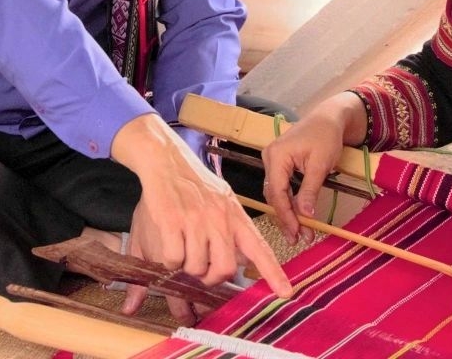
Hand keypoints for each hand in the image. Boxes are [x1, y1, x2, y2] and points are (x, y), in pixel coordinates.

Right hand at [111, 114, 292, 322]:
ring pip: (196, 267)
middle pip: (225, 268)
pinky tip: (168, 244)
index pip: (259, 247)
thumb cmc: (193, 183)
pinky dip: (169, 260)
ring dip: (186, 267)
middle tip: (201, 270)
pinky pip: (173, 259)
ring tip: (181, 249)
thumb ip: (232, 229)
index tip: (286, 292)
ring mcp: (195, 220)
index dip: (273, 272)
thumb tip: (242, 258)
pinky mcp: (171, 222)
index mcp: (234, 214)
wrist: (165, 160)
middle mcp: (219, 217)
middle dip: (211, 277)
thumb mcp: (221, 200)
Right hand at [260, 92, 364, 244]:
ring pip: (276, 193)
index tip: (297, 233)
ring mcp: (272, 160)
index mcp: (276, 156)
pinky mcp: (278, 163)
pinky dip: (289, 201)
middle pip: (274, 195)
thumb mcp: (320, 165)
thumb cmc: (326, 137)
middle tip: (300, 238)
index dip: (286, 215)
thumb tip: (306, 215)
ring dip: (288, 212)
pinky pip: (280, 186)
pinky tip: (297, 214)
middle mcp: (269, 158)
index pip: (277, 192)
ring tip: (301, 231)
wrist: (329, 118)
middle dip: (287, 217)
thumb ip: (310, 190)